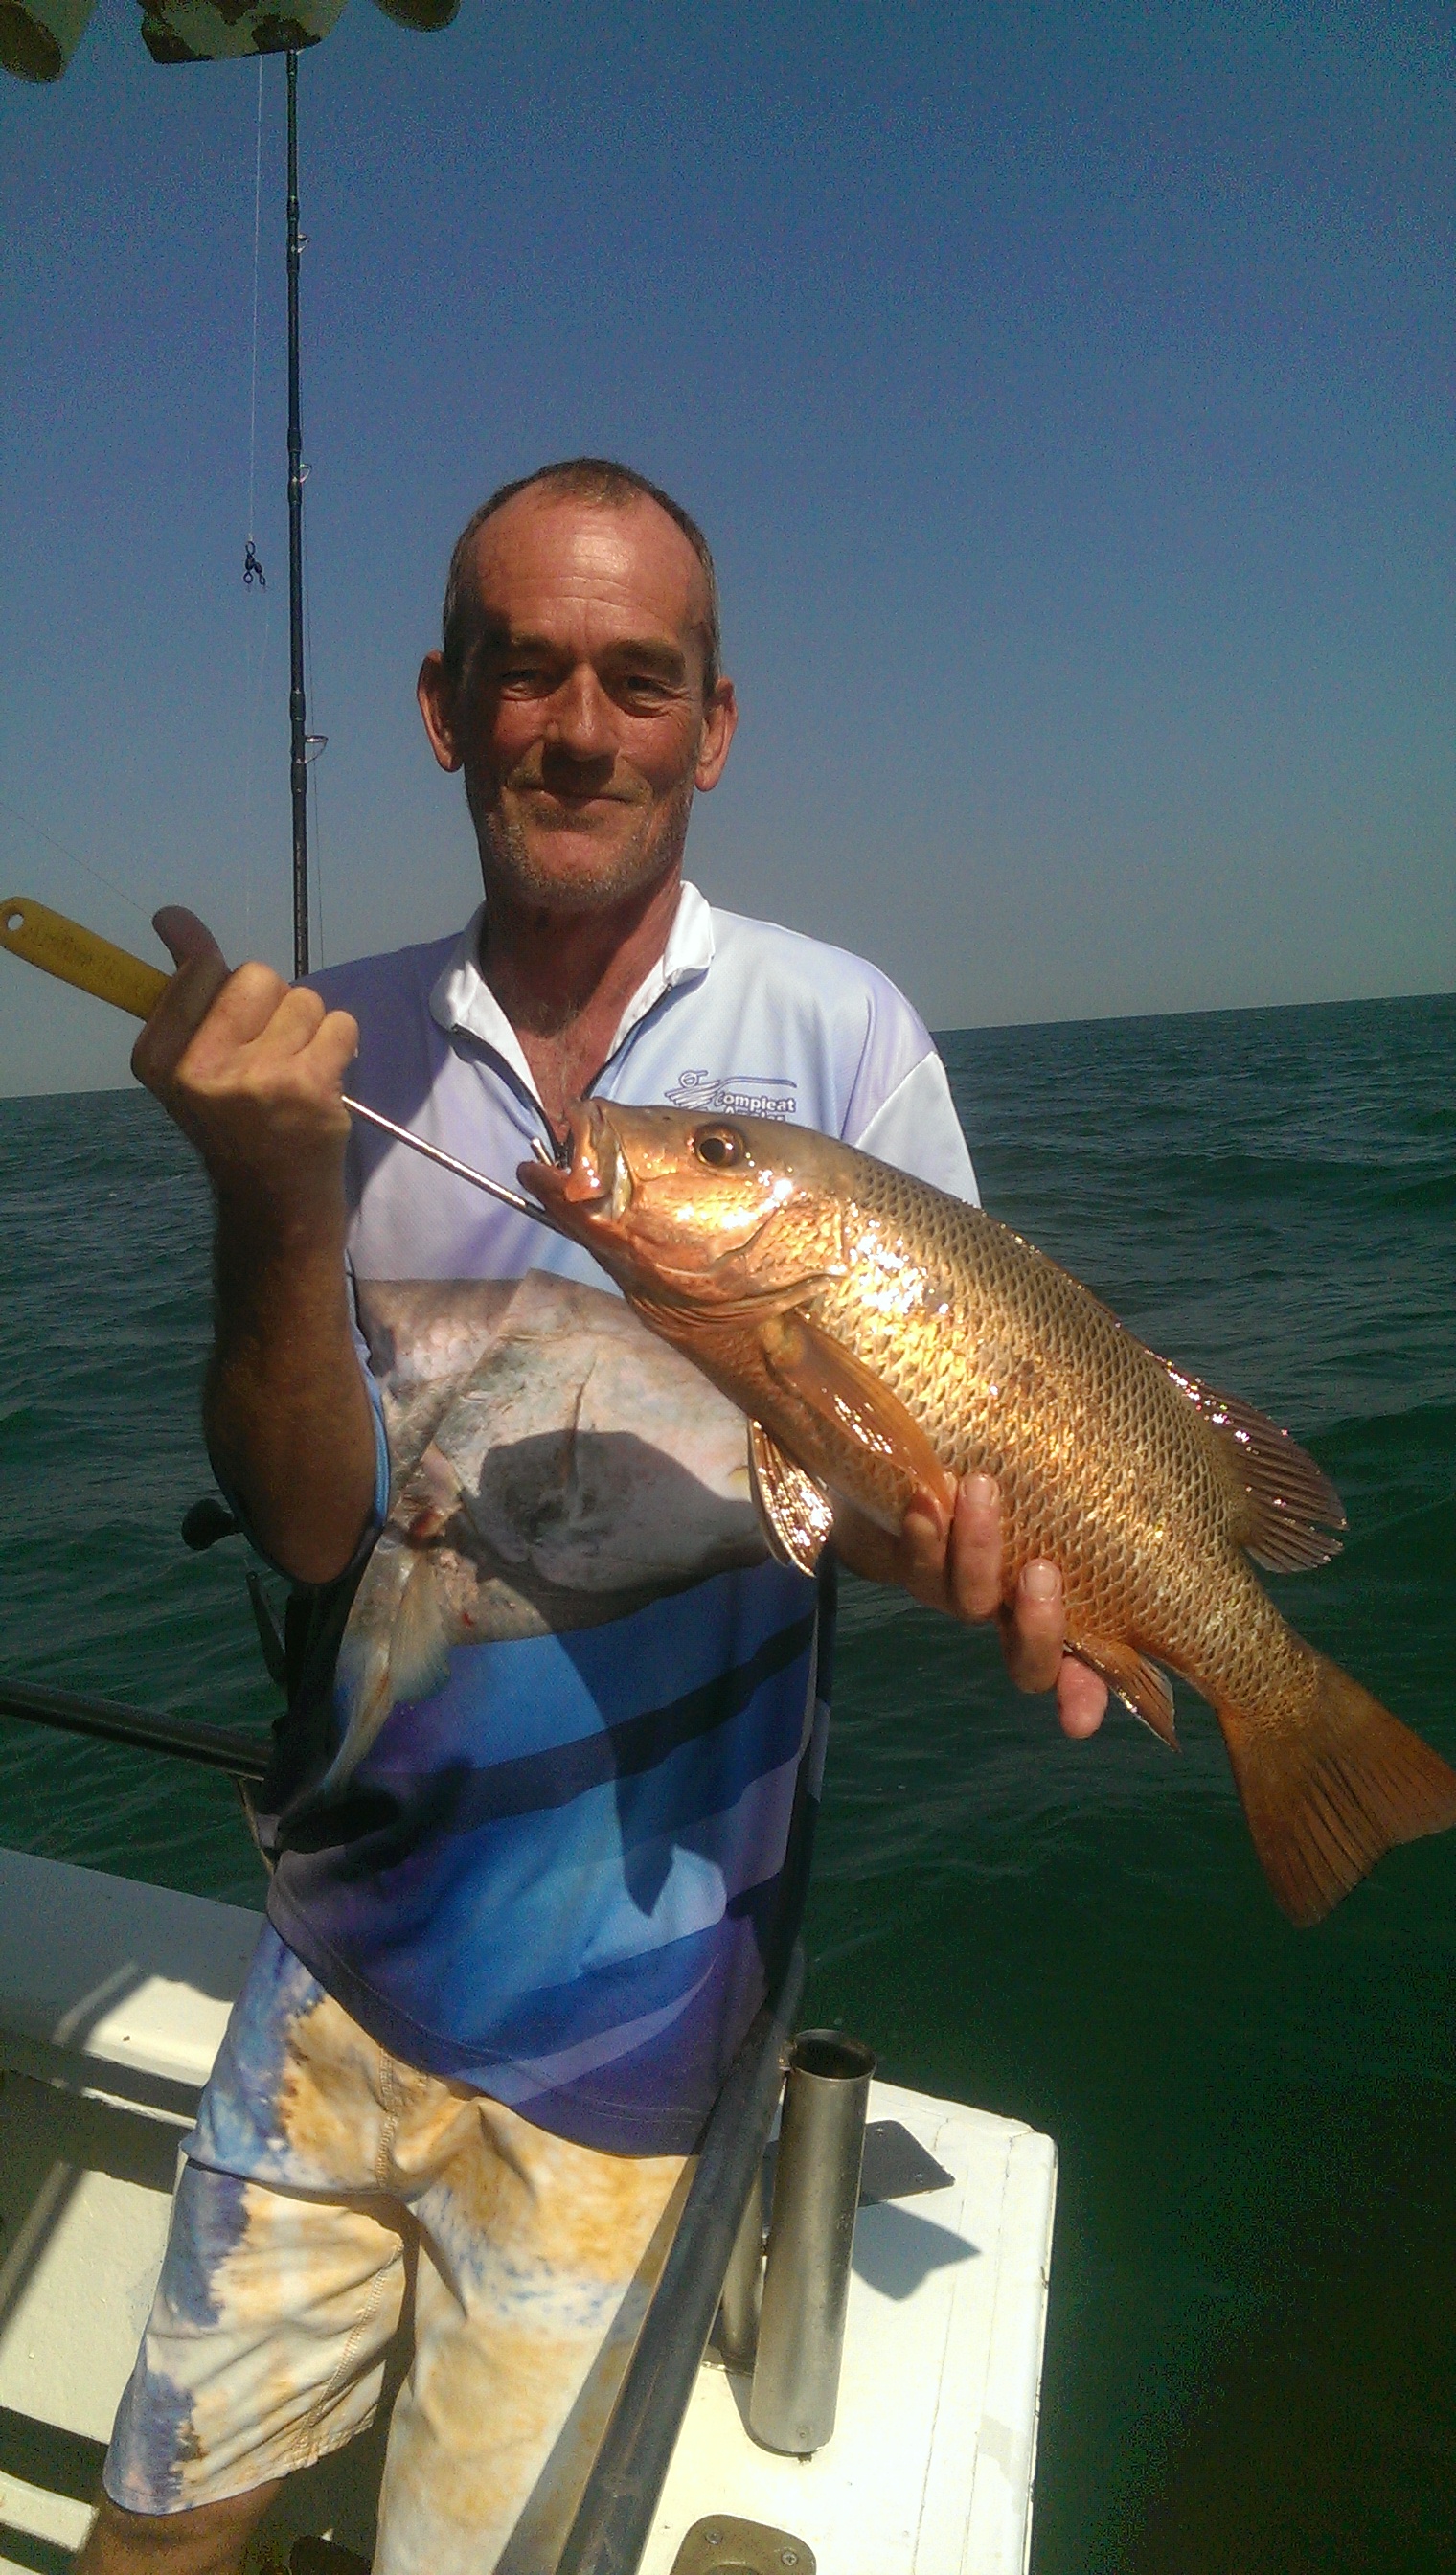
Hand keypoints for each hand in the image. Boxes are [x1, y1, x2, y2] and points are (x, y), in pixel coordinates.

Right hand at [131, 908, 357, 1222]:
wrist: (274, 1199)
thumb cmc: (235, 1120)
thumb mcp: (191, 1064)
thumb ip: (185, 991)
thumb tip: (173, 916)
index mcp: (160, 1058)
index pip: (199, 968)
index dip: (213, 966)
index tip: (215, 981)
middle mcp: (201, 1068)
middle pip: (255, 974)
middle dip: (271, 1003)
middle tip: (266, 1051)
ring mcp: (256, 1077)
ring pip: (303, 998)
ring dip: (308, 1027)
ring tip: (294, 1071)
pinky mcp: (307, 1086)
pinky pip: (340, 1023)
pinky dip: (340, 1044)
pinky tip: (322, 1078)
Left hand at [832, 1472, 1107, 1740]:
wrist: (893, 1453)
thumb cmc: (996, 1461)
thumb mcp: (1053, 1474)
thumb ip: (1094, 1476)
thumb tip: (1162, 1440)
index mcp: (1051, 1601)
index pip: (1083, 1665)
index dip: (1082, 1696)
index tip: (1078, 1722)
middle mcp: (1003, 1609)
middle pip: (1026, 1659)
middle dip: (1039, 1626)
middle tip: (1044, 1571)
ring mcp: (949, 1591)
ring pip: (967, 1599)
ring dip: (977, 1552)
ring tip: (980, 1489)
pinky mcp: (899, 1562)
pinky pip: (911, 1563)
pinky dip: (923, 1533)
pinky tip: (928, 1495)